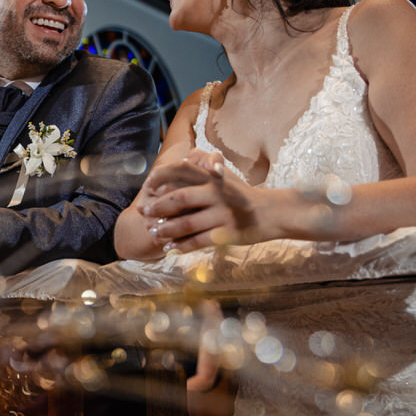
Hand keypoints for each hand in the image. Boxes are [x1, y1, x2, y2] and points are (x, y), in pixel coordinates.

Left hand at [141, 149, 266, 252]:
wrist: (271, 212)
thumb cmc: (239, 194)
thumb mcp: (222, 177)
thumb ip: (200, 170)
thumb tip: (173, 167)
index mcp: (212, 177)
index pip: (180, 170)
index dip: (160, 177)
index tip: (147, 187)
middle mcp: (216, 192)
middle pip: (179, 199)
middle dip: (158, 208)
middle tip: (145, 213)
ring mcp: (222, 214)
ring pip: (186, 224)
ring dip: (166, 230)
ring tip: (153, 233)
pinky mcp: (227, 233)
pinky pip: (198, 241)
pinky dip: (180, 246)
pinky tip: (169, 249)